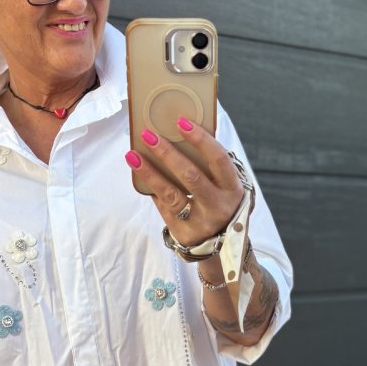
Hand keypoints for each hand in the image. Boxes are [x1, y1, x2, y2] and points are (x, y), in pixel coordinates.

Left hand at [126, 118, 245, 247]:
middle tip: (149, 135)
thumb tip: (176, 134)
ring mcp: (201, 222)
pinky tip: (139, 173)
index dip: (200, 140)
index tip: (181, 122)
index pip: (218, 159)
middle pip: (191, 176)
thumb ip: (207, 165)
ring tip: (133, 155)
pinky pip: (163, 206)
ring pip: (171, 194)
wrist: (219, 243)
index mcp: (233, 188)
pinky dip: (151, 189)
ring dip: (150, 173)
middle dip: (167, 154)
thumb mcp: (223, 185)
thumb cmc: (218, 202)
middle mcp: (219, 206)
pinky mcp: (183, 233)